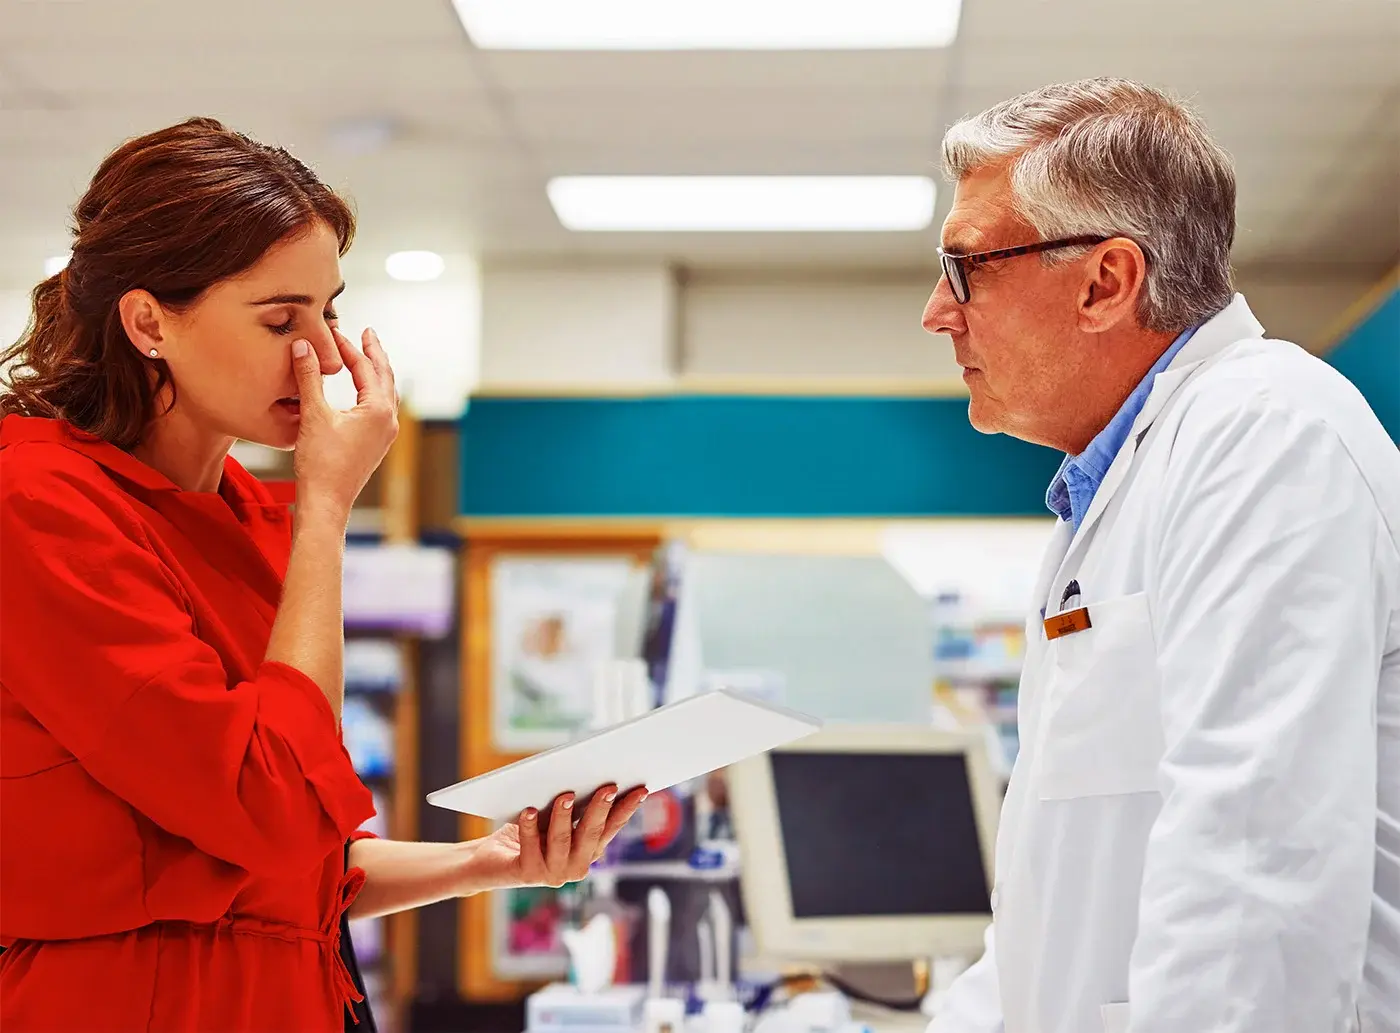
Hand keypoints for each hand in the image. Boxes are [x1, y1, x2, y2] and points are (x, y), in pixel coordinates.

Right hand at [291, 328, 397, 515]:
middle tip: (368, 334)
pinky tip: (362, 392)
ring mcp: (385, 434)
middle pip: (385, 377)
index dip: (349, 347)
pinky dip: (372, 392)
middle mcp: (388, 421)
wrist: (326, 502)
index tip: (335, 331)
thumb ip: (309, 377)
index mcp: (378, 410)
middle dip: (374, 354)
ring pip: (385, 393)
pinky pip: (380, 409)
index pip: (366, 368)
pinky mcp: (376, 444)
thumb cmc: (320, 464)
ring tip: (367, 357)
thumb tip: (303, 346)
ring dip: (376, 373)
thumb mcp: (312, 414)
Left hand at [468, 785, 648, 890]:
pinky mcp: (528, 874)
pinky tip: (528, 811)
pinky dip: (529, 827)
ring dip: (563, 816)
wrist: (491, 860)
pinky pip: (530, 846)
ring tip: (564, 795)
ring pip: (562, 841)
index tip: (641, 788)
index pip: (613, 827)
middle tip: (608, 787)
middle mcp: (576, 865)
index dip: (627, 809)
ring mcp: (553, 873)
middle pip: (592, 834)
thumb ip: (572, 804)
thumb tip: (587, 776)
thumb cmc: (528, 831)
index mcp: (588, 850)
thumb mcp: (554, 814)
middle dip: (600, 809)